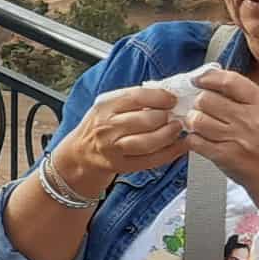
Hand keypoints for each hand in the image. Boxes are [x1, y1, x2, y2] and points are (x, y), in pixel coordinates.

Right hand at [58, 81, 188, 197]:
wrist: (79, 153)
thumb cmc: (98, 126)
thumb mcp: (108, 105)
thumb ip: (133, 99)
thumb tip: (166, 94)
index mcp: (105, 106)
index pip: (137, 97)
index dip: (160, 97)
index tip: (172, 99)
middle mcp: (107, 126)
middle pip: (146, 120)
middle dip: (167, 117)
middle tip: (176, 116)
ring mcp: (113, 148)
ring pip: (149, 142)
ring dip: (169, 135)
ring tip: (176, 129)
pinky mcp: (121, 165)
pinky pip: (151, 160)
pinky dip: (170, 153)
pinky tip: (179, 147)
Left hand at [182, 66, 258, 206]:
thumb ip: (244, 98)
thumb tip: (212, 80)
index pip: (230, 81)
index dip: (208, 78)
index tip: (199, 80)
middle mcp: (252, 120)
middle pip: (207, 99)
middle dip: (199, 103)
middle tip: (201, 109)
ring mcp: (238, 139)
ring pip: (197, 119)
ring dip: (193, 122)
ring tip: (200, 126)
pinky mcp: (226, 157)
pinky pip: (195, 141)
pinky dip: (193, 140)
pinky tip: (201, 141)